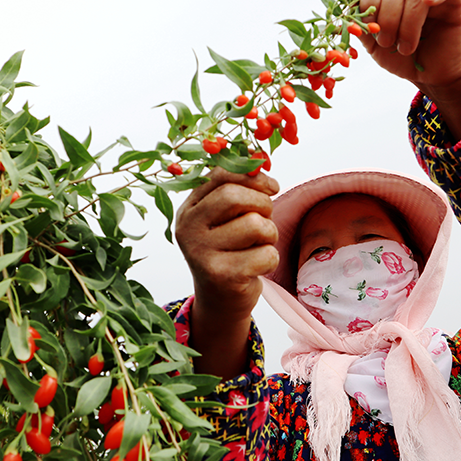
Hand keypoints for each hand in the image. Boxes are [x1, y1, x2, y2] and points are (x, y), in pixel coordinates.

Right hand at [175, 167, 279, 377]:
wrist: (220, 300)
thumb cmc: (229, 250)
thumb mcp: (225, 218)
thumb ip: (237, 188)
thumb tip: (260, 160)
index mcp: (188, 209)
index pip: (221, 175)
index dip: (253, 176)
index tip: (272, 186)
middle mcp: (188, 229)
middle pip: (235, 197)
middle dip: (263, 204)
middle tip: (266, 218)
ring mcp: (202, 255)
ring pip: (256, 225)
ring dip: (270, 234)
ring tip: (260, 244)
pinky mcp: (222, 277)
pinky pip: (266, 254)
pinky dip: (270, 259)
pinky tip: (256, 266)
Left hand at [358, 0, 460, 139]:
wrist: (430, 75)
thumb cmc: (402, 58)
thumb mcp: (374, 45)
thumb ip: (360, 27)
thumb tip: (344, 13)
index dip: (369, 3)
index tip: (371, 31)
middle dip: (387, 18)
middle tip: (387, 43)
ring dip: (408, 22)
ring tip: (406, 47)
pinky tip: (430, 2)